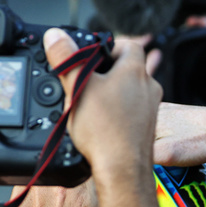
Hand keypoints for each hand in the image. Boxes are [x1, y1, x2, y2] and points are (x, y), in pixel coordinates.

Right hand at [43, 29, 160, 174]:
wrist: (123, 171)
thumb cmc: (106, 131)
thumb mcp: (78, 88)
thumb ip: (67, 59)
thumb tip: (55, 36)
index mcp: (135, 71)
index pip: (128, 45)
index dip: (109, 46)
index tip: (92, 56)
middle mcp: (148, 88)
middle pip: (127, 69)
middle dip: (105, 73)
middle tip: (85, 82)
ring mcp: (150, 110)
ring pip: (128, 92)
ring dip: (110, 95)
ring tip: (89, 105)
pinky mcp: (145, 129)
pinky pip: (130, 113)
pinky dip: (115, 114)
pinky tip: (99, 125)